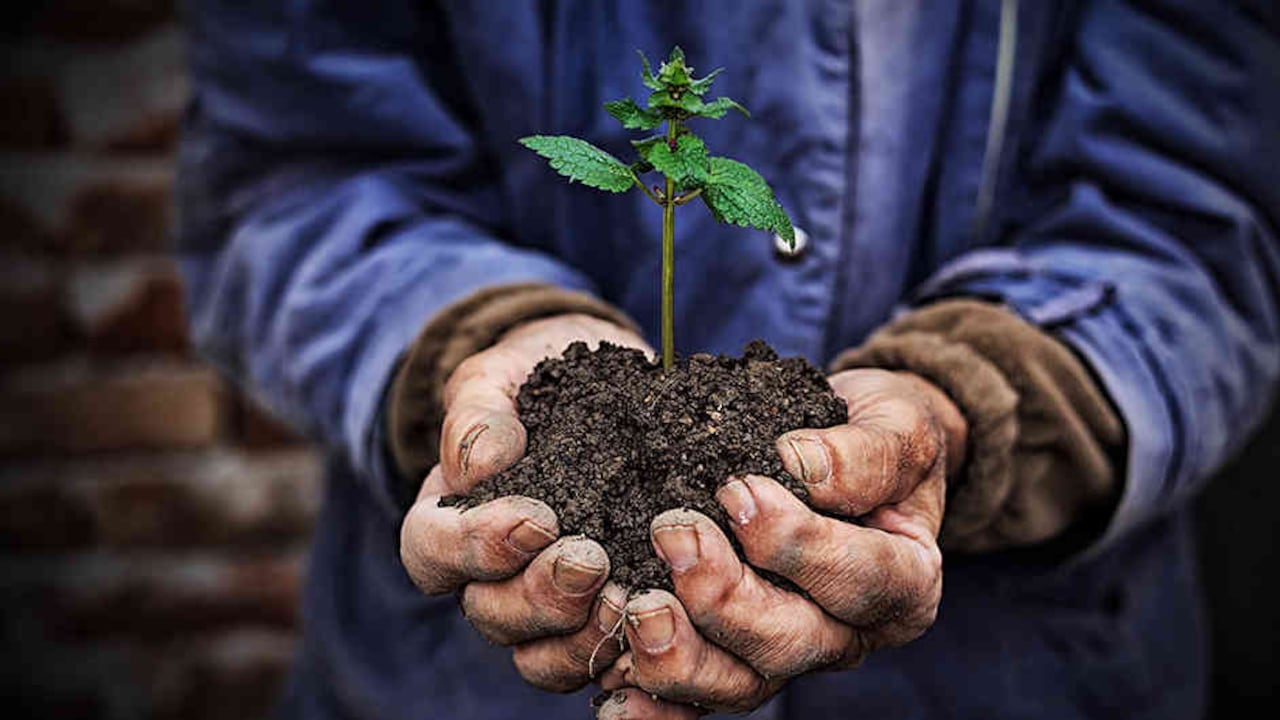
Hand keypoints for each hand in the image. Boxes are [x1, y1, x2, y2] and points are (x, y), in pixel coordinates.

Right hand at [399, 313, 651, 691]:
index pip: (433, 553)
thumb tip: (482, 464)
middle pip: (492, 615)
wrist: (605, 388)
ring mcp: (550, 608)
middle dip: (540, 596)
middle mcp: (493, 578)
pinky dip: (634, 659)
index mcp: (450, 520)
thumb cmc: (536, 379)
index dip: (475, 548)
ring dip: (584, 637)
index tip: (535, 518)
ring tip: (630, 601)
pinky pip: (610, 664)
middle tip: (590, 562)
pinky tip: (667, 627)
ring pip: (545, 658)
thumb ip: (478, 412)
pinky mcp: (608, 617)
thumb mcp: (500, 375)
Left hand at [597, 369, 966, 714]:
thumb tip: (801, 464)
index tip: (740, 491)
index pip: (859, 580)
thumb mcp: (898, 428)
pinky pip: (695, 700)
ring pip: (739, 685)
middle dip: (725, 597)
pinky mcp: (734, 658)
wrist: (849, 450)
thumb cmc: (876, 437)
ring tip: (639, 605)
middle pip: (791, 644)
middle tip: (675, 533)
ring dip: (683, 655)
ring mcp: (788, 655)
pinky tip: (614, 696)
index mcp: (904, 583)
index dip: (798, 545)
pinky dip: (654, 704)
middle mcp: (848, 634)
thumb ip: (869, 453)